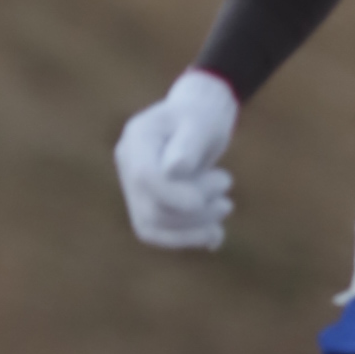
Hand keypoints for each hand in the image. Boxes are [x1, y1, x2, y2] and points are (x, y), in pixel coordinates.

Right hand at [114, 70, 238, 247]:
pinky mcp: (145, 207)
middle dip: (196, 210)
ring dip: (195, 228)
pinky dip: (190, 238)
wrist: (197, 122)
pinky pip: (160, 233)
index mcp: (136, 140)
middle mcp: (127, 167)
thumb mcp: (202, 121)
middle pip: (151, 208)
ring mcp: (133, 190)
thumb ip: (189, 144)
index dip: (178, 194)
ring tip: (225, 207)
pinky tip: (216, 236)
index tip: (220, 188)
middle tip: (227, 189)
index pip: (145, 177)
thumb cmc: (202, 116)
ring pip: (153, 227)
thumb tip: (174, 171)